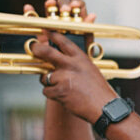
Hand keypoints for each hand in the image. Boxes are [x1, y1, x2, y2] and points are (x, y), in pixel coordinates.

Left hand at [24, 0, 116, 122]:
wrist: (104, 107)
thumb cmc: (99, 91)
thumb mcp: (91, 70)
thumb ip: (77, 62)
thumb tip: (66, 53)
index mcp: (80, 58)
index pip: (63, 41)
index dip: (52, 34)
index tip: (45, 31)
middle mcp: (71, 65)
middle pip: (45, 51)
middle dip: (37, 49)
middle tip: (34, 49)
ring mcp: (64, 77)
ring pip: (44, 76)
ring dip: (50, 82)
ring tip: (63, 88)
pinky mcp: (59, 91)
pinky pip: (47, 91)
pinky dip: (53, 95)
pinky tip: (65, 97)